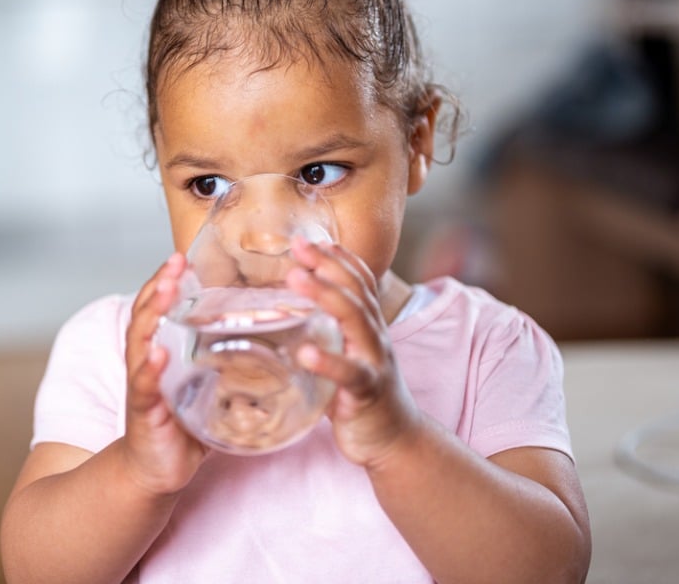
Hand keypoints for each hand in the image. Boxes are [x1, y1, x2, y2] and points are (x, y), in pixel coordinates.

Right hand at [122, 253, 206, 495]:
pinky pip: (144, 386)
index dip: (167, 281)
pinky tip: (158, 352)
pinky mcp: (143, 411)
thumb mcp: (206, 388)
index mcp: (159, 351)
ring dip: (151, 315)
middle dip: (158, 286)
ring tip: (164, 292)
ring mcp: (142, 385)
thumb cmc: (181, 427)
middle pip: (145, 314)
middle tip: (175, 263)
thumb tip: (274, 349)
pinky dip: (150, 367)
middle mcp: (146, 361)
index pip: (158, 307)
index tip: (181, 257)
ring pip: (140, 342)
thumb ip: (229, 367)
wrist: (155, 471)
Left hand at [286, 238, 422, 468]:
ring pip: (355, 320)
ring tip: (297, 279)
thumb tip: (282, 315)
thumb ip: (324, 334)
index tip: (311, 239)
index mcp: (367, 326)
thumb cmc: (362, 394)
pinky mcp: (368, 391)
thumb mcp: (344, 354)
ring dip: (326, 296)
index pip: (358, 281)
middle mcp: (374, 336)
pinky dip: (328, 362)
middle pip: (355, 291)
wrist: (396, 439)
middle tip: (299, 246)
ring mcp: (374, 361)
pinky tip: (306, 353)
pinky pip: (349, 373)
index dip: (337, 257)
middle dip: (327, 264)